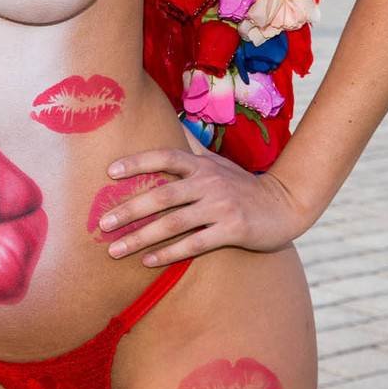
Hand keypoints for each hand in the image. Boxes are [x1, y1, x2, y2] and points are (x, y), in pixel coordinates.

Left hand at [97, 130, 311, 266]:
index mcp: (201, 165)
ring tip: (114, 250)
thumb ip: (192, 150)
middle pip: (161, 196)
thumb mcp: (218, 163)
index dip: (136, 163)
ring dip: (141, 237)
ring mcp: (220, 206)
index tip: (109, 172)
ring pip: (173, 223)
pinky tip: (147, 262)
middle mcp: (208, 182)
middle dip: (129, 210)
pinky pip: (194, 244)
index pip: (163, 157)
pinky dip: (169, 254)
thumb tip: (170, 126)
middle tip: (101, 223)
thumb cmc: (243, 185)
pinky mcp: (233, 230)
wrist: (286, 205)